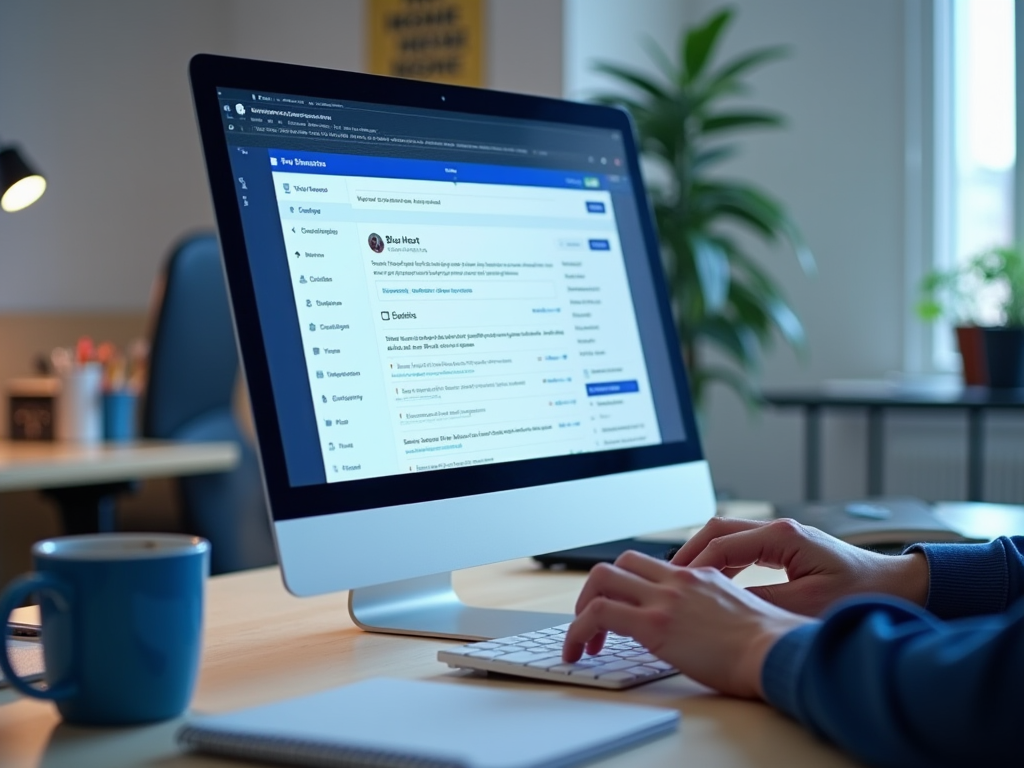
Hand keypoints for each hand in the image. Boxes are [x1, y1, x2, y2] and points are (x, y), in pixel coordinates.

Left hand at [562, 551, 813, 698]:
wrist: (777, 653)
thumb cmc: (770, 645)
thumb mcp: (742, 612)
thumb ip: (716, 609)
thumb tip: (706, 628)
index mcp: (701, 576)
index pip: (651, 566)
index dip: (629, 586)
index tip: (623, 611)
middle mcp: (678, 579)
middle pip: (620, 563)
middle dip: (598, 590)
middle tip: (595, 621)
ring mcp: (664, 598)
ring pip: (601, 578)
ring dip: (582, 607)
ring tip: (581, 641)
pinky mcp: (653, 624)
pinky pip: (597, 615)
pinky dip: (576, 632)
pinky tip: (576, 652)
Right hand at [671, 517, 929, 615]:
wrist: (898, 586)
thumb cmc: (861, 595)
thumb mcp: (807, 605)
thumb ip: (763, 602)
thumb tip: (724, 604)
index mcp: (782, 536)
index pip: (722, 543)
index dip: (695, 565)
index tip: (677, 584)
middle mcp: (779, 529)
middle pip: (718, 529)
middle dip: (690, 552)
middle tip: (670, 576)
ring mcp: (781, 535)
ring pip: (727, 535)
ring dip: (704, 555)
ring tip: (683, 578)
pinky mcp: (786, 546)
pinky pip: (742, 546)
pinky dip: (722, 560)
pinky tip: (712, 580)